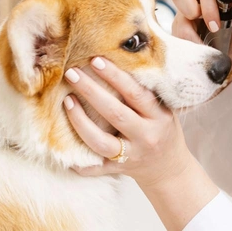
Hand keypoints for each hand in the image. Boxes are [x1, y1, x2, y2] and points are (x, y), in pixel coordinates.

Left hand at [63, 57, 193, 187]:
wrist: (170, 168)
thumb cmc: (163, 130)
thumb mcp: (164, 110)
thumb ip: (145, 93)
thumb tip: (114, 63)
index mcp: (159, 117)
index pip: (135, 93)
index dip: (115, 76)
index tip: (96, 60)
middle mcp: (145, 136)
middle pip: (115, 113)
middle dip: (91, 91)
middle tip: (72, 73)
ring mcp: (131, 155)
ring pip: (100, 141)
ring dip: (80, 121)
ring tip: (67, 101)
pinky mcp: (118, 170)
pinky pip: (95, 168)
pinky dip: (79, 161)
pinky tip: (61, 145)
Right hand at [169, 0, 231, 67]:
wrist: (223, 55)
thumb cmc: (231, 37)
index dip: (208, 6)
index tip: (215, 27)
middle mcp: (194, 2)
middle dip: (191, 10)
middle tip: (204, 30)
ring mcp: (182, 16)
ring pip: (175, 16)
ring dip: (186, 32)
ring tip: (199, 45)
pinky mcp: (175, 31)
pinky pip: (173, 35)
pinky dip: (184, 44)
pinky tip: (194, 52)